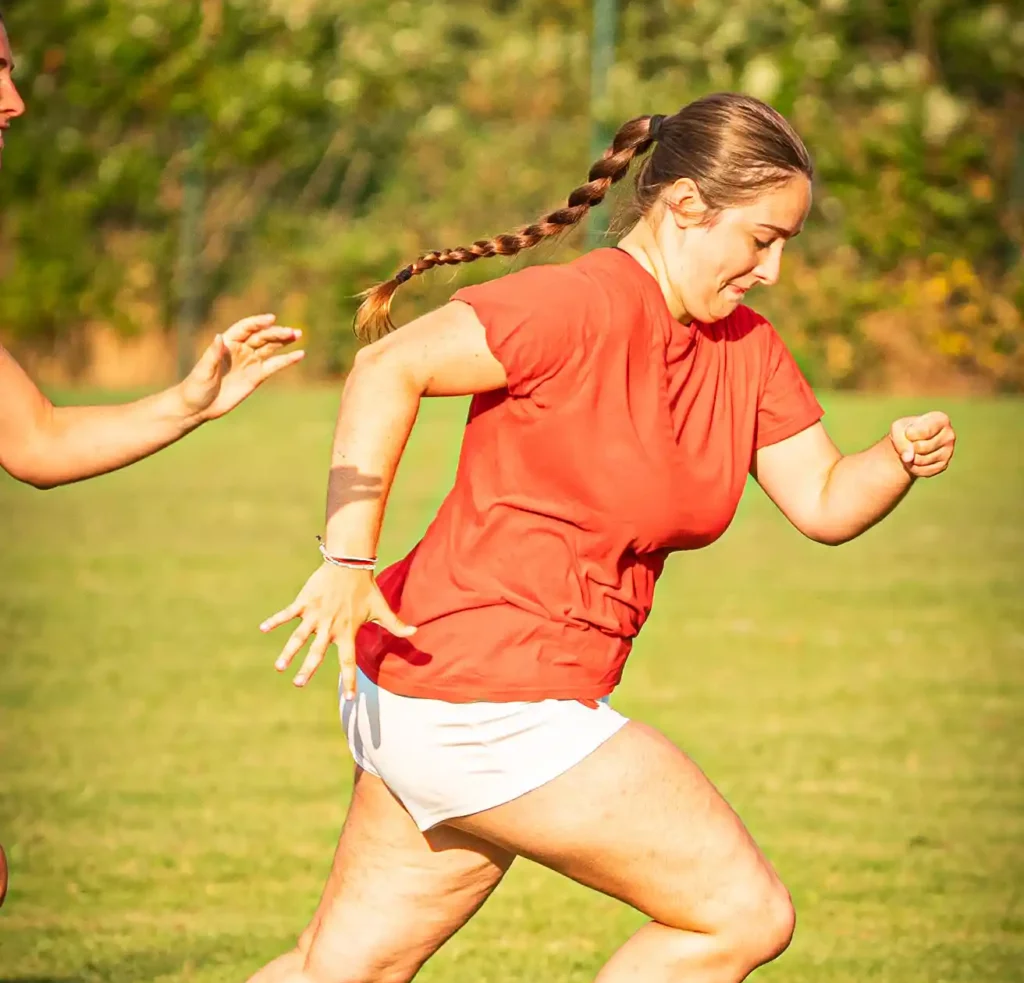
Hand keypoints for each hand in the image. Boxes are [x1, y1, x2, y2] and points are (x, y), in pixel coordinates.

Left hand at [179, 314, 304, 421]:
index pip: (246, 328)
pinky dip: (286, 360)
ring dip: (284, 341)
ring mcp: (250, 362)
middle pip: (261, 336)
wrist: (198, 407)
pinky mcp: (256, 377)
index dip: (258, 323)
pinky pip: (274, 366)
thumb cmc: (196, 387)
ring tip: (298, 334)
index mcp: (227, 343)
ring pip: (270, 347)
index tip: (271, 319)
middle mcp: (240, 350)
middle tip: (291, 332)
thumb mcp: (203, 370)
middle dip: (276, 333)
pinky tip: (299, 355)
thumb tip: (220, 337)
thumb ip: (213, 354)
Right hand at [260, 564, 415, 699]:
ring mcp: (315, 614)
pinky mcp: (305, 602)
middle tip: (299, 684)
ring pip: (299, 637)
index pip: (349, 661)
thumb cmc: (366, 588)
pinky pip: (287, 613)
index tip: (349, 698)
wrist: (350, 563)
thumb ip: (396, 625)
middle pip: (317, 653)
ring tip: (279, 667)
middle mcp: (330, 626)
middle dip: (308, 669)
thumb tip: (416, 633)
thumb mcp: (381, 609)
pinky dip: (275, 620)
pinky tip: (262, 628)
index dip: (349, 679)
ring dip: (288, 652)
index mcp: (347, 631)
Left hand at [889, 411, 955, 477]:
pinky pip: (923, 470)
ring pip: (921, 460)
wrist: (910, 443)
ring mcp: (949, 451)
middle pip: (921, 447)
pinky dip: (913, 468)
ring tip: (912, 451)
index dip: (909, 434)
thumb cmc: (906, 431)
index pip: (922, 432)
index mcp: (941, 419)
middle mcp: (949, 435)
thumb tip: (909, 459)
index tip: (909, 431)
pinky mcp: (944, 465)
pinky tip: (915, 460)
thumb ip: (900, 440)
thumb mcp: (898, 428)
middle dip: (910, 447)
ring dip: (910, 459)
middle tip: (910, 443)